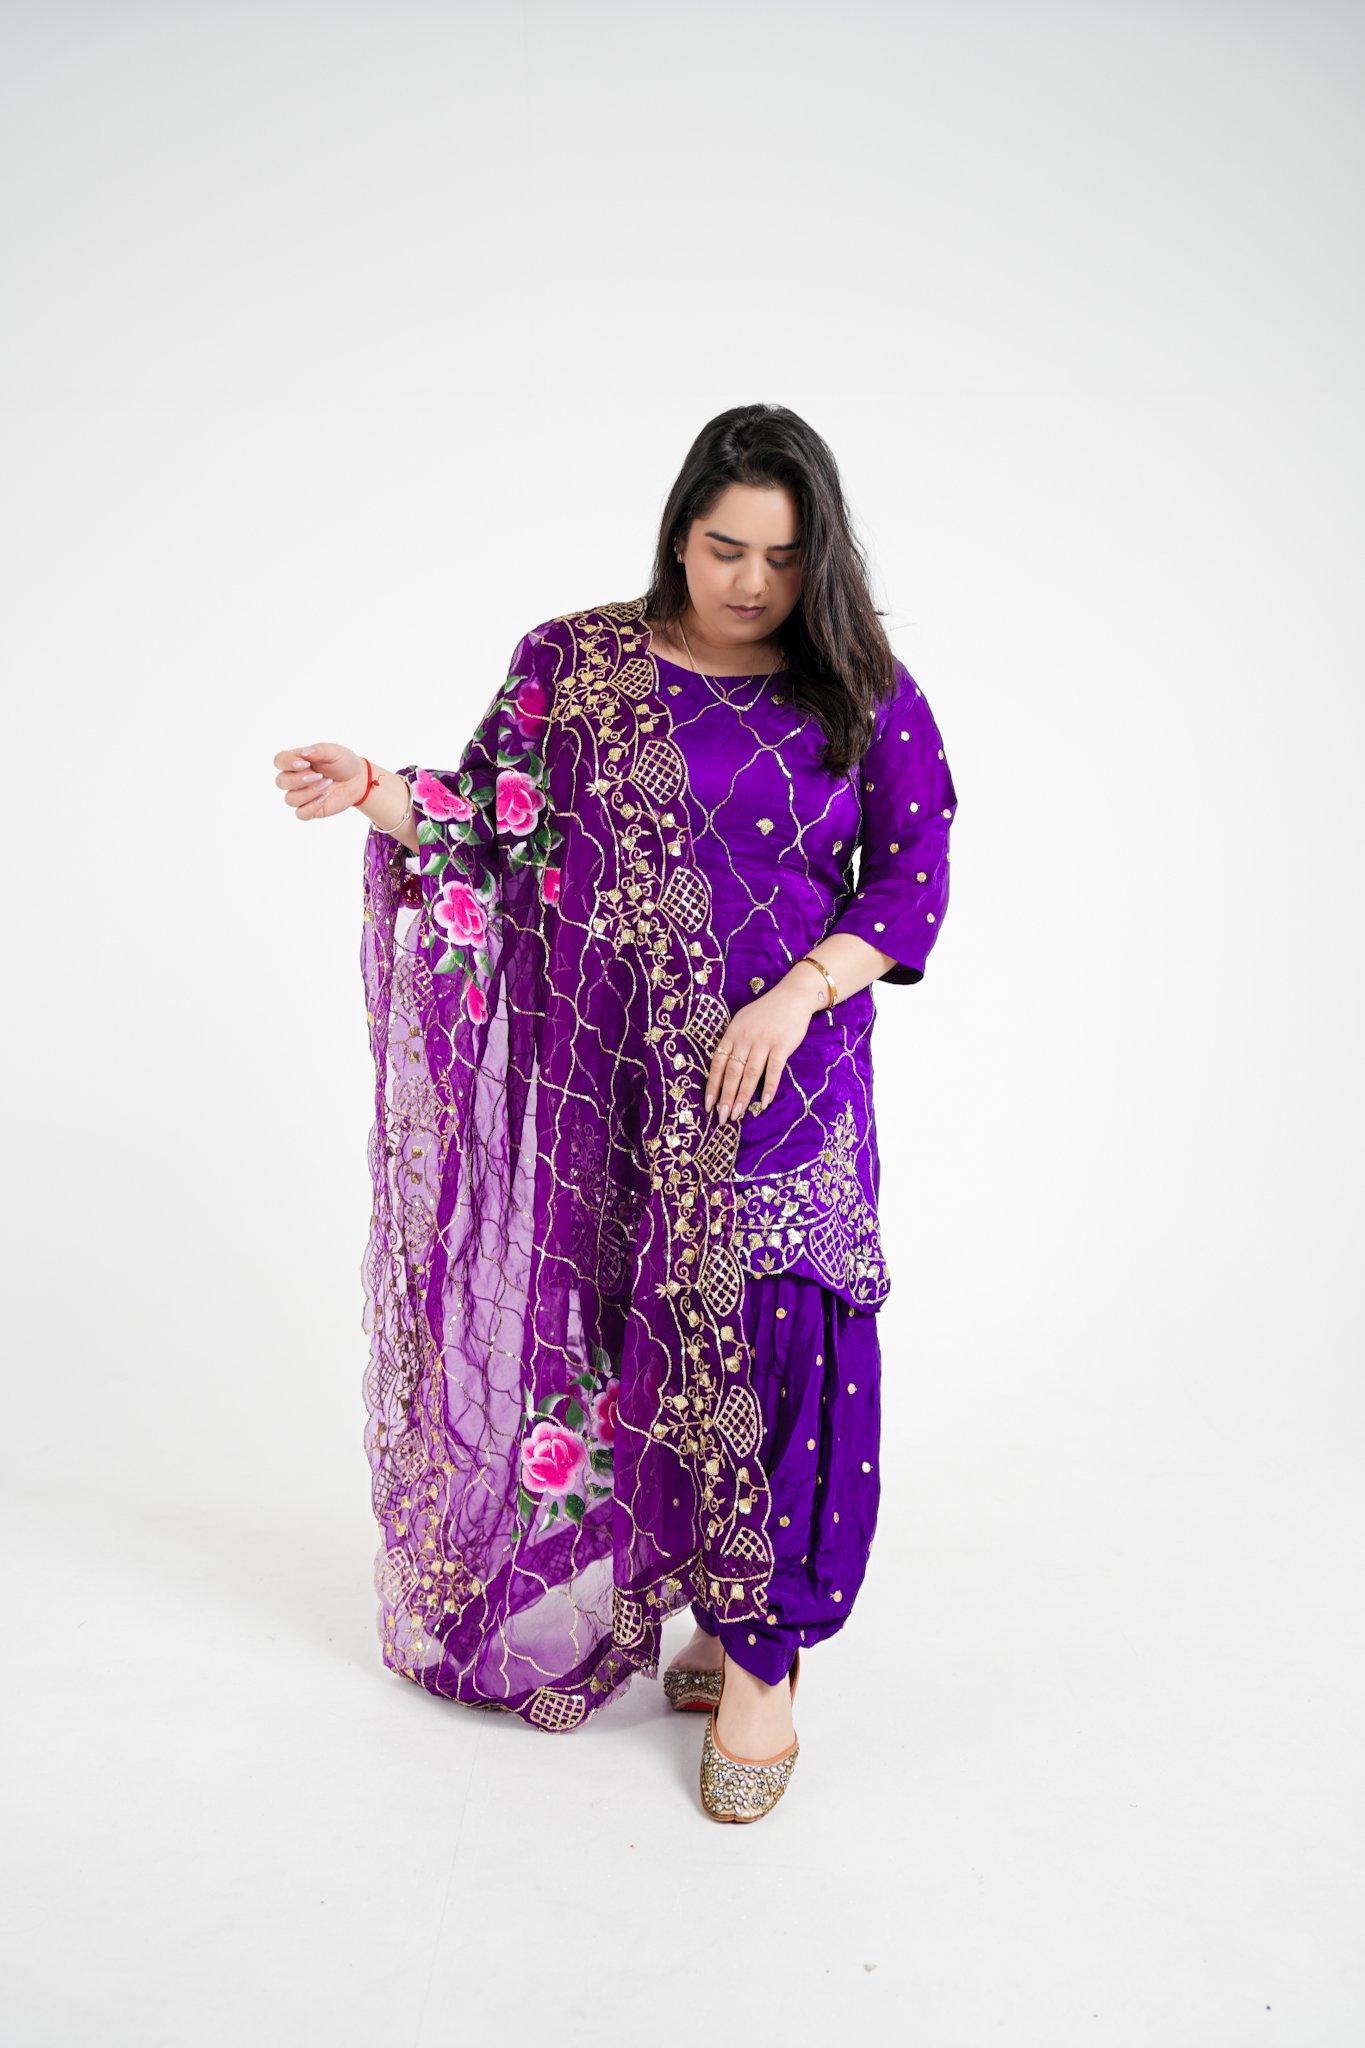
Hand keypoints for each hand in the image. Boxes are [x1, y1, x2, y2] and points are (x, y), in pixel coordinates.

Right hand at [272, 742, 366, 820]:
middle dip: (298, 780)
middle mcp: (295, 778)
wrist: (358, 779)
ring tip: (326, 785)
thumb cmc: (343, 762)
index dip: (287, 763)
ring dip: (308, 793)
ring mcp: (302, 795)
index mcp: (296, 761)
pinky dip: (311, 807)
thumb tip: (304, 753)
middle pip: (281, 782)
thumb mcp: (334, 751)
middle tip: (319, 776)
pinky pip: (301, 814)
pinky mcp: (311, 809)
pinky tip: (325, 798)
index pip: (279, 761)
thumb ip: (319, 750)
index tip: (305, 763)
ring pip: (290, 799)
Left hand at [704, 981, 822, 1121]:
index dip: (712, 1085)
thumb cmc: (766, 1011)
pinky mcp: (782, 1046)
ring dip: (743, 1097)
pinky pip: (773, 1071)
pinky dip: (768, 1088)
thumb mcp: (742, 1021)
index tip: (708, 1104)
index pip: (718, 1063)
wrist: (792, 996)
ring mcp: (763, 1042)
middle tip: (722, 1117)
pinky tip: (764, 1103)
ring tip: (737, 1115)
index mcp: (732, 1033)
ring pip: (750, 1074)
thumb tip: (723, 1069)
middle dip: (726, 1097)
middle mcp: (745, 1038)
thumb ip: (733, 1042)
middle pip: (732, 1072)